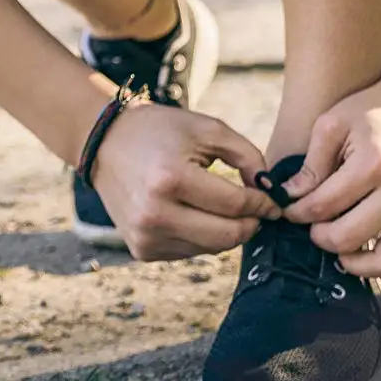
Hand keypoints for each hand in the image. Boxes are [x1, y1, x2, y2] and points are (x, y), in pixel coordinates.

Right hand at [91, 103, 282, 261]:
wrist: (106, 145)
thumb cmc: (163, 131)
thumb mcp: (209, 129)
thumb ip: (247, 156)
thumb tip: (270, 191)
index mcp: (171, 179)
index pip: (233, 204)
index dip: (262, 203)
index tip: (274, 200)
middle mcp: (154, 214)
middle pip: (226, 236)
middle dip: (252, 224)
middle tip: (261, 210)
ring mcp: (145, 237)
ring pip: (211, 248)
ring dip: (229, 232)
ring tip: (231, 207)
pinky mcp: (141, 250)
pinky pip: (190, 251)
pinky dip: (205, 237)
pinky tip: (202, 214)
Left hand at [278, 80, 380, 284]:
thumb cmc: (374, 109)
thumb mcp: (335, 122)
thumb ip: (311, 163)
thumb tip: (288, 199)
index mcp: (374, 164)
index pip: (323, 206)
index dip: (297, 212)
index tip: (292, 209)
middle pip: (347, 238)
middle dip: (320, 236)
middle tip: (314, 225)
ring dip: (355, 264)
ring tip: (342, 244)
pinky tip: (372, 253)